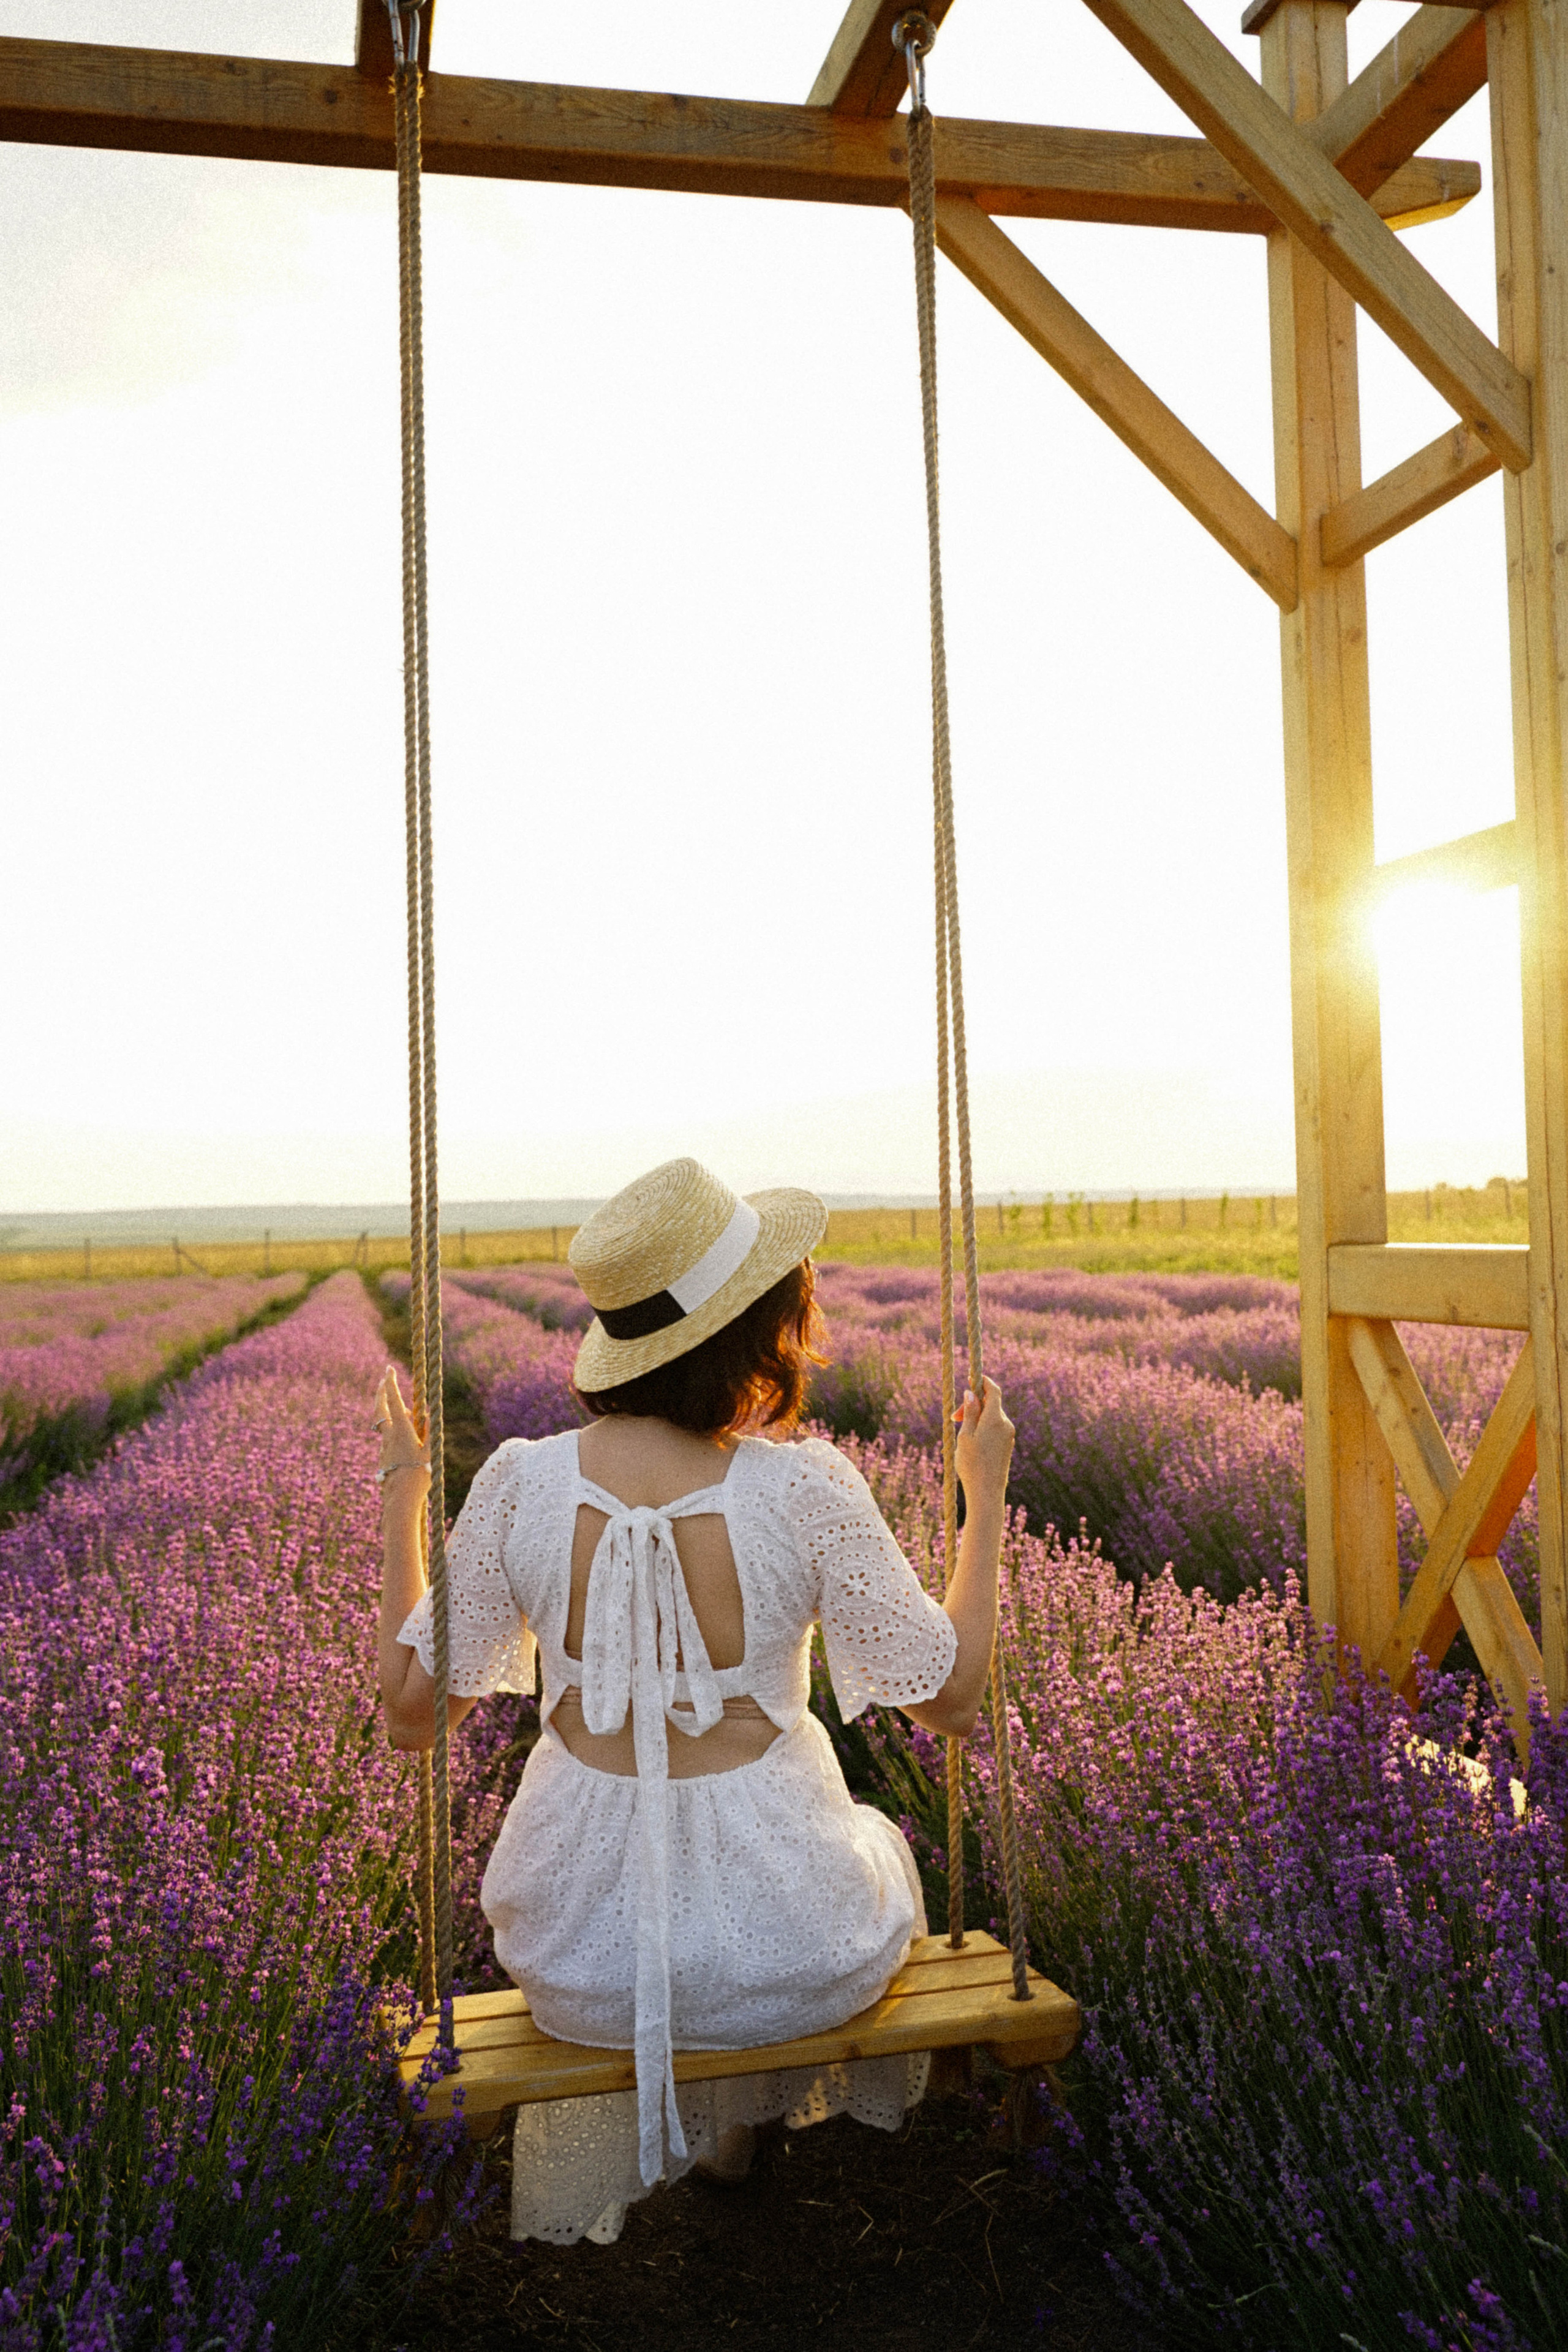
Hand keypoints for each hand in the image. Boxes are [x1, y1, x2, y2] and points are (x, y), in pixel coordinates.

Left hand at [374, 1366, 429, 1494]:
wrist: (400, 1501)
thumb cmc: (419, 1477)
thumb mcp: (429, 1452)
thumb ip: (428, 1431)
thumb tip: (426, 1414)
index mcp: (402, 1431)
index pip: (395, 1402)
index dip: (391, 1384)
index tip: (388, 1369)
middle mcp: (389, 1436)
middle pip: (380, 1409)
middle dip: (381, 1392)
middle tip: (383, 1380)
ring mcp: (384, 1447)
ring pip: (386, 1425)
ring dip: (395, 1415)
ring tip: (413, 1417)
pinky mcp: (383, 1458)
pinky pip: (389, 1440)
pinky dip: (397, 1433)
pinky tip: (410, 1443)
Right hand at [954, 1376, 1012, 1499]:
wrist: (987, 1492)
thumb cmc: (972, 1464)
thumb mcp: (965, 1435)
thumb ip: (970, 1412)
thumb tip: (971, 1392)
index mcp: (995, 1418)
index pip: (993, 1390)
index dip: (982, 1381)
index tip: (970, 1377)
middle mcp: (1006, 1424)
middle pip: (990, 1404)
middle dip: (973, 1405)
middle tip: (954, 1418)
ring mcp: (1008, 1436)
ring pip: (992, 1417)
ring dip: (976, 1418)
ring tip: (960, 1432)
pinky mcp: (1007, 1445)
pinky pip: (995, 1428)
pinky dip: (983, 1427)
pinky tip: (970, 1441)